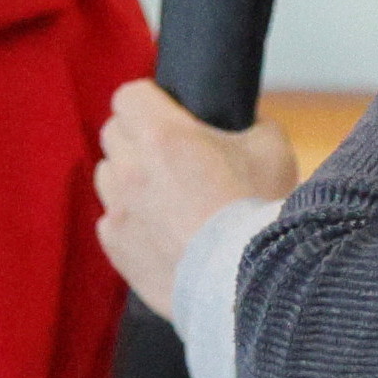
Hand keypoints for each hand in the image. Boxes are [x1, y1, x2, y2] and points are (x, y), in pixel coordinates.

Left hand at [95, 87, 298, 318]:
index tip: (164, 112)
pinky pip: (110, 220)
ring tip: (161, 194)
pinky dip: (128, 220)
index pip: (128, 95)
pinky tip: (158, 231)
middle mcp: (130, 169)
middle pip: (113, 133)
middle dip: (136, 136)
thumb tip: (246, 125)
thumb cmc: (258, 212)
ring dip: (127, 178)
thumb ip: (252, 126)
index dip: (147, 100)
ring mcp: (118, 209)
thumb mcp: (271, 151)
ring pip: (106, 176)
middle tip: (167, 154)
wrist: (245, 282)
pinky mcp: (115, 247)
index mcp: (162, 136)